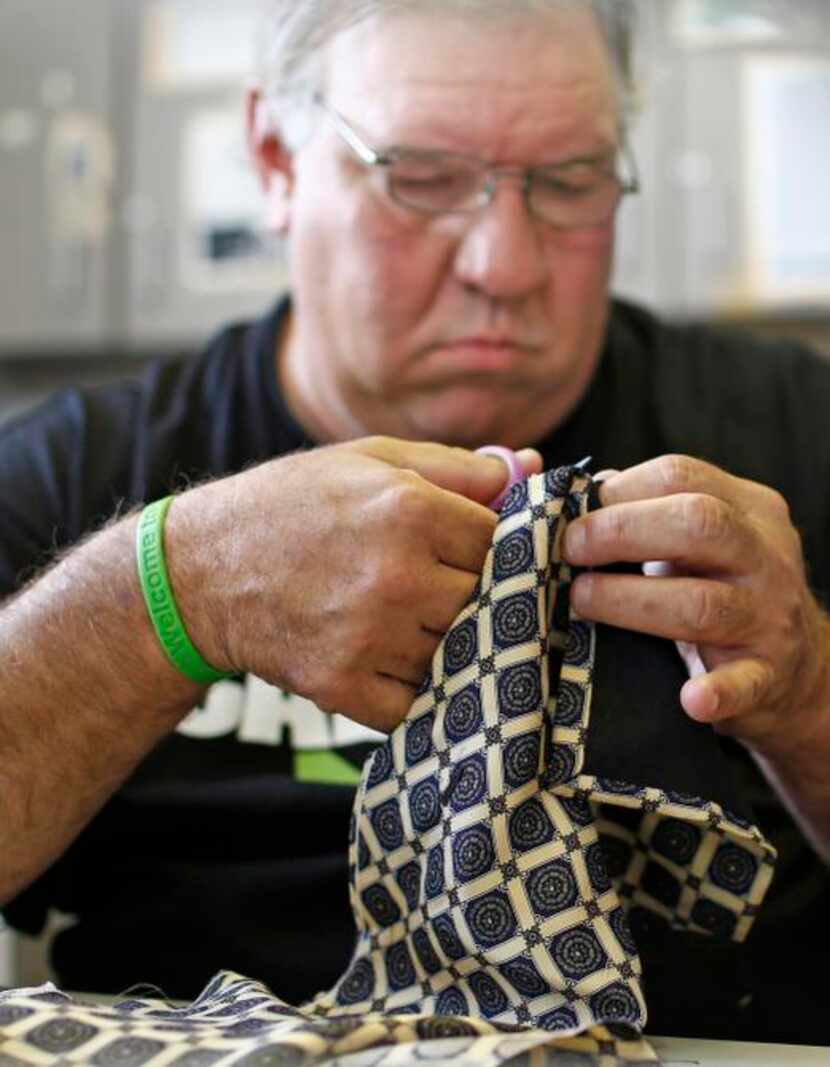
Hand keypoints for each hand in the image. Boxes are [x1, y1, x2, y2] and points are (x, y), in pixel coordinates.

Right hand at [169, 437, 541, 731]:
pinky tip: (386, 656)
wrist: (202, 571)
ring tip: (404, 618)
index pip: (502, 544)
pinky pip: (415, 703)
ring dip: (442, 644)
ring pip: (455, 655)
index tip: (468, 552)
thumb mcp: (370, 461)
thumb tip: (532, 471)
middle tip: (435, 587)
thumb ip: (457, 467)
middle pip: (485, 603)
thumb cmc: (291, 504)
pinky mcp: (342, 686)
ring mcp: (370, 637)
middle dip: (468, 597)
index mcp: (409, 510)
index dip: (489, 548)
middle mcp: (396, 576)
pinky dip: (410, 688)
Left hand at [562, 455, 829, 756]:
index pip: (680, 476)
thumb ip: (642, 507)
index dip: (617, 491)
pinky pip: (745, 682)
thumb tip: (570, 489)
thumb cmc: (723, 589)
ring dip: (632, 601)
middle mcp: (764, 557)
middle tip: (569, 548)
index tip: (570, 513)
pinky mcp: (769, 677)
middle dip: (622, 531)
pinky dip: (717, 691)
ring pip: (704, 604)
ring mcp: (770, 617)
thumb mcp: (697, 539)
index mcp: (746, 509)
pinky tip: (690, 698)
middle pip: (699, 523)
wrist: (799, 669)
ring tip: (581, 600)